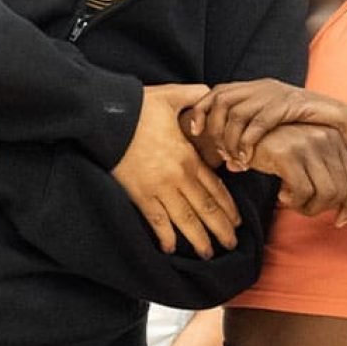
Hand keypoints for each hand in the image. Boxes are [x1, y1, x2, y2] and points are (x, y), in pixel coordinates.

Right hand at [111, 85, 240, 258]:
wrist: (108, 118)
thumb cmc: (139, 107)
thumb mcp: (172, 96)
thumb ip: (195, 96)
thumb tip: (209, 91)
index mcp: (189, 157)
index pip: (215, 188)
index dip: (228, 207)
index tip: (237, 222)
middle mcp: (178, 177)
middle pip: (205, 209)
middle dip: (220, 229)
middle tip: (231, 245)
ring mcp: (158, 188)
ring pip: (185, 220)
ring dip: (198, 239)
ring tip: (208, 253)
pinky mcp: (139, 194)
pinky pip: (155, 221)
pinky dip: (164, 236)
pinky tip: (170, 249)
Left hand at [188, 79, 346, 166]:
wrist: (344, 125)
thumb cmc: (306, 131)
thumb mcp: (272, 130)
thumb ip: (249, 136)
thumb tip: (222, 157)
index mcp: (256, 88)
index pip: (217, 91)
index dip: (202, 110)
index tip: (195, 132)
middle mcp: (263, 87)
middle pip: (222, 100)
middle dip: (214, 128)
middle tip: (218, 152)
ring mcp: (277, 94)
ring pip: (237, 113)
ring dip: (230, 139)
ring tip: (233, 159)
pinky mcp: (290, 106)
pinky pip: (259, 123)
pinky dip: (248, 143)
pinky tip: (247, 159)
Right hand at [248, 125, 346, 225]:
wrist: (239, 133)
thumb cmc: (274, 150)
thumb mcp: (305, 160)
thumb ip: (328, 179)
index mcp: (334, 138)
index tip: (340, 220)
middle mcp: (325, 138)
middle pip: (342, 191)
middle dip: (324, 209)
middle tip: (304, 209)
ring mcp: (307, 143)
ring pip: (325, 194)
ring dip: (308, 208)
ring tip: (292, 202)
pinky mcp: (288, 152)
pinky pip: (303, 192)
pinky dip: (294, 202)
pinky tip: (281, 195)